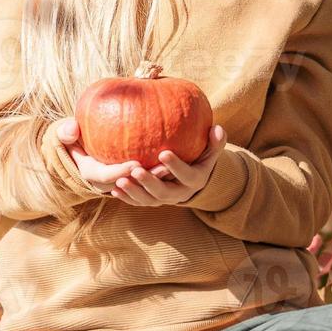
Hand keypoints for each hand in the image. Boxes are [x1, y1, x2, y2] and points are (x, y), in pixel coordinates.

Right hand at [55, 118, 172, 194]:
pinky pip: (147, 182)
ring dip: (158, 179)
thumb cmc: (73, 137)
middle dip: (146, 180)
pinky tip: (176, 161)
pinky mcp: (131, 179)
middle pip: (129, 185)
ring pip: (141, 188)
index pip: (107, 177)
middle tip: (163, 167)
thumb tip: (71, 128)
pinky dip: (160, 176)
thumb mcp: (65, 133)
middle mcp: (107, 184)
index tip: (136, 163)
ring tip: (174, 166)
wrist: (79, 146)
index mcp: (91, 173)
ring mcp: (120, 183)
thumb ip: (66, 131)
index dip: (122, 172)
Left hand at [112, 125, 226, 206]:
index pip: (187, 176)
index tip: (163, 153)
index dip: (176, 166)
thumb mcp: (211, 151)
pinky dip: (127, 198)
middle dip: (149, 183)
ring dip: (134, 192)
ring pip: (148, 200)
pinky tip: (114, 189)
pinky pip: (138, 203)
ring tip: (120, 180)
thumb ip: (215, 142)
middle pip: (164, 193)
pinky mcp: (152, 201)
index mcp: (195, 180)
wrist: (192, 179)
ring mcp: (165, 200)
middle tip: (136, 169)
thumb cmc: (200, 158)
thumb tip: (217, 128)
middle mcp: (180, 194)